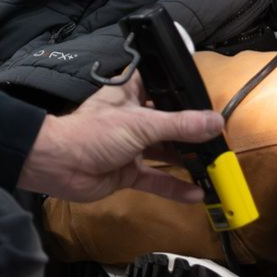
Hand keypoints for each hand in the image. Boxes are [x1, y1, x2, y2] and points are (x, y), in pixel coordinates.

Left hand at [17, 73, 224, 203]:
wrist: (58, 166)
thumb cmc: (93, 132)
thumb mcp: (143, 124)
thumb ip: (181, 125)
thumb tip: (215, 123)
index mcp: (133, 91)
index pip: (163, 83)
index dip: (184, 88)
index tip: (209, 94)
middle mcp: (134, 115)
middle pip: (169, 119)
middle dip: (191, 129)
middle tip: (219, 133)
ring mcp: (132, 144)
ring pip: (164, 149)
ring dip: (185, 158)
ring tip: (213, 162)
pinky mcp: (128, 171)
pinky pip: (155, 177)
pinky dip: (173, 185)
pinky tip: (195, 192)